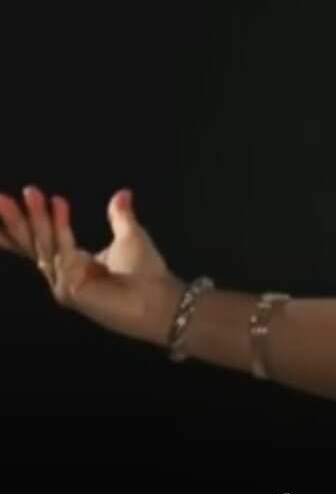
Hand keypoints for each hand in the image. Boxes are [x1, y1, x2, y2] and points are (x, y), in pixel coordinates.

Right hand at [0, 186, 184, 344]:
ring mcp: (64, 285)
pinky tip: (59, 205)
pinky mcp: (73, 290)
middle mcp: (62, 275)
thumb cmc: (147, 273)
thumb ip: (120, 216)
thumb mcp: (130, 237)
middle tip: (1, 197)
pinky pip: (64, 253)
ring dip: (38, 218)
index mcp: (70, 263)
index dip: (16, 227)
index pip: (35, 243)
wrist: (162, 300)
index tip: (0, 203)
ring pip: (45, 246)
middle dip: (16, 220)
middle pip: (32, 245)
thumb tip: (123, 193)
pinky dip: (61, 228)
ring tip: (32, 193)